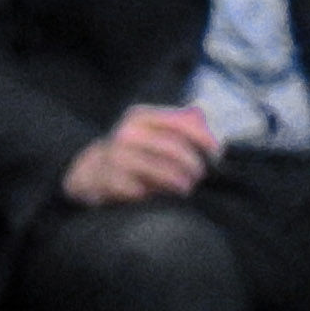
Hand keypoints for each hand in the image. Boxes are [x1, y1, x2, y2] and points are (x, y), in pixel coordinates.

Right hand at [70, 105, 222, 207]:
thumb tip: (206, 119)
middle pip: (174, 149)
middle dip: (194, 165)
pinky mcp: (109, 180)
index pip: (182, 123)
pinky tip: (155, 193)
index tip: (217, 153)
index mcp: (141, 116)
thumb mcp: (153, 130)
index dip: (204, 138)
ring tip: (186, 187)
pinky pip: (143, 190)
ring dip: (180, 182)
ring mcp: (115, 157)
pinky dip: (155, 194)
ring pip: (161, 171)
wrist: (92, 169)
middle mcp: (127, 133)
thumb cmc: (135, 149)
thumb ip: (182, 123)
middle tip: (199, 176)